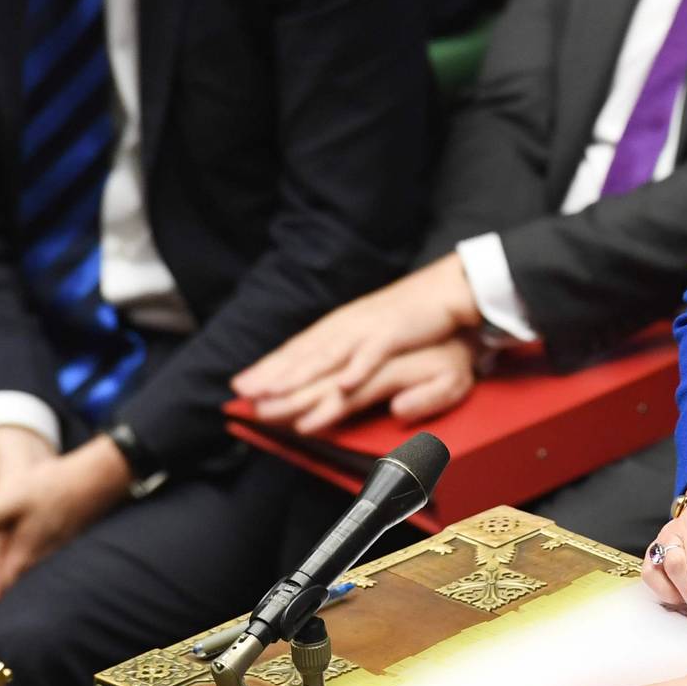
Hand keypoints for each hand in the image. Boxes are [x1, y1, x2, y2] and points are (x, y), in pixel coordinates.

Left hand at [0, 433, 130, 631]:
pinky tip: (6, 582)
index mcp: (18, 556)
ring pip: (15, 589)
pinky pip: (27, 576)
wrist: (98, 479)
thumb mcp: (11, 497)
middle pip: (1, 598)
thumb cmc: (52, 486)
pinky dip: (10, 585)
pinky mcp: (53, 547)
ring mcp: (46, 557)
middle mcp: (32, 563)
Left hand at [232, 255, 480, 430]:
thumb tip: (324, 376)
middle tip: (243, 394)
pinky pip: (374, 354)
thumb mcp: (371, 336)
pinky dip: (357, 369)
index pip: (297, 349)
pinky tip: (342, 386)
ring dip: (301, 376)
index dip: (267, 368)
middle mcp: (347, 325)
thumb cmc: (409, 317)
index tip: (239, 387)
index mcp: (340, 326)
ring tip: (276, 395)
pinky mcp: (396, 331)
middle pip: (304, 354)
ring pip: (328, 356)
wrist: (447, 290)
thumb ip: (347, 354)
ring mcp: (369, 328)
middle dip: (272, 376)